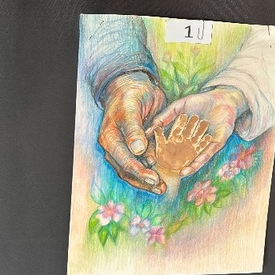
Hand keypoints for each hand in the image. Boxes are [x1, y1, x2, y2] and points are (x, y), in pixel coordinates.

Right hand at [98, 72, 166, 193]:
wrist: (134, 87)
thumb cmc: (130, 95)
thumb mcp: (131, 109)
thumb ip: (134, 129)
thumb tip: (137, 150)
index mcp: (110, 139)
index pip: (123, 160)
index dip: (138, 171)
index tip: (153, 178)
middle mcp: (115, 147)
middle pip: (127, 170)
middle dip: (143, 181)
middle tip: (160, 187)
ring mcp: (126, 148)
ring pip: (134, 169)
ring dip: (147, 179)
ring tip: (162, 187)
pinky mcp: (138, 146)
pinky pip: (143, 162)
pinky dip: (152, 169)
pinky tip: (165, 176)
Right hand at [148, 87, 246, 178]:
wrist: (222, 98)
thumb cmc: (200, 101)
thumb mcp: (179, 107)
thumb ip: (164, 116)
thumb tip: (147, 130)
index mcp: (180, 134)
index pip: (167, 145)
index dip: (158, 153)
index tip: (148, 160)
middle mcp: (190, 142)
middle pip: (179, 155)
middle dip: (171, 164)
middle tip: (163, 173)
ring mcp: (202, 145)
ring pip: (192, 159)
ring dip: (187, 167)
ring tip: (179, 173)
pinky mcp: (215, 145)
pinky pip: (206, 155)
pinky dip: (199, 162)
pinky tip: (192, 168)